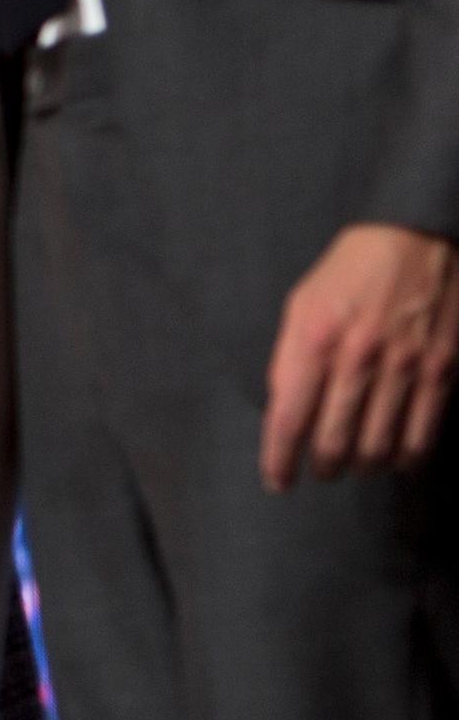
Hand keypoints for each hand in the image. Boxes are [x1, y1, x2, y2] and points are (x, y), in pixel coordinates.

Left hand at [261, 222, 458, 489]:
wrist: (414, 238)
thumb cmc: (348, 271)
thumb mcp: (301, 304)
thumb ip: (289, 357)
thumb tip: (283, 409)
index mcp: (313, 338)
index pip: (289, 418)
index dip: (279, 460)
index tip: (277, 482)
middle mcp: (357, 358)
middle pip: (335, 441)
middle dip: (323, 468)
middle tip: (319, 472)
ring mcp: (404, 367)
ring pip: (379, 447)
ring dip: (362, 468)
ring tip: (354, 466)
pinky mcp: (442, 371)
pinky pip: (423, 435)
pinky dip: (406, 458)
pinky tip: (395, 459)